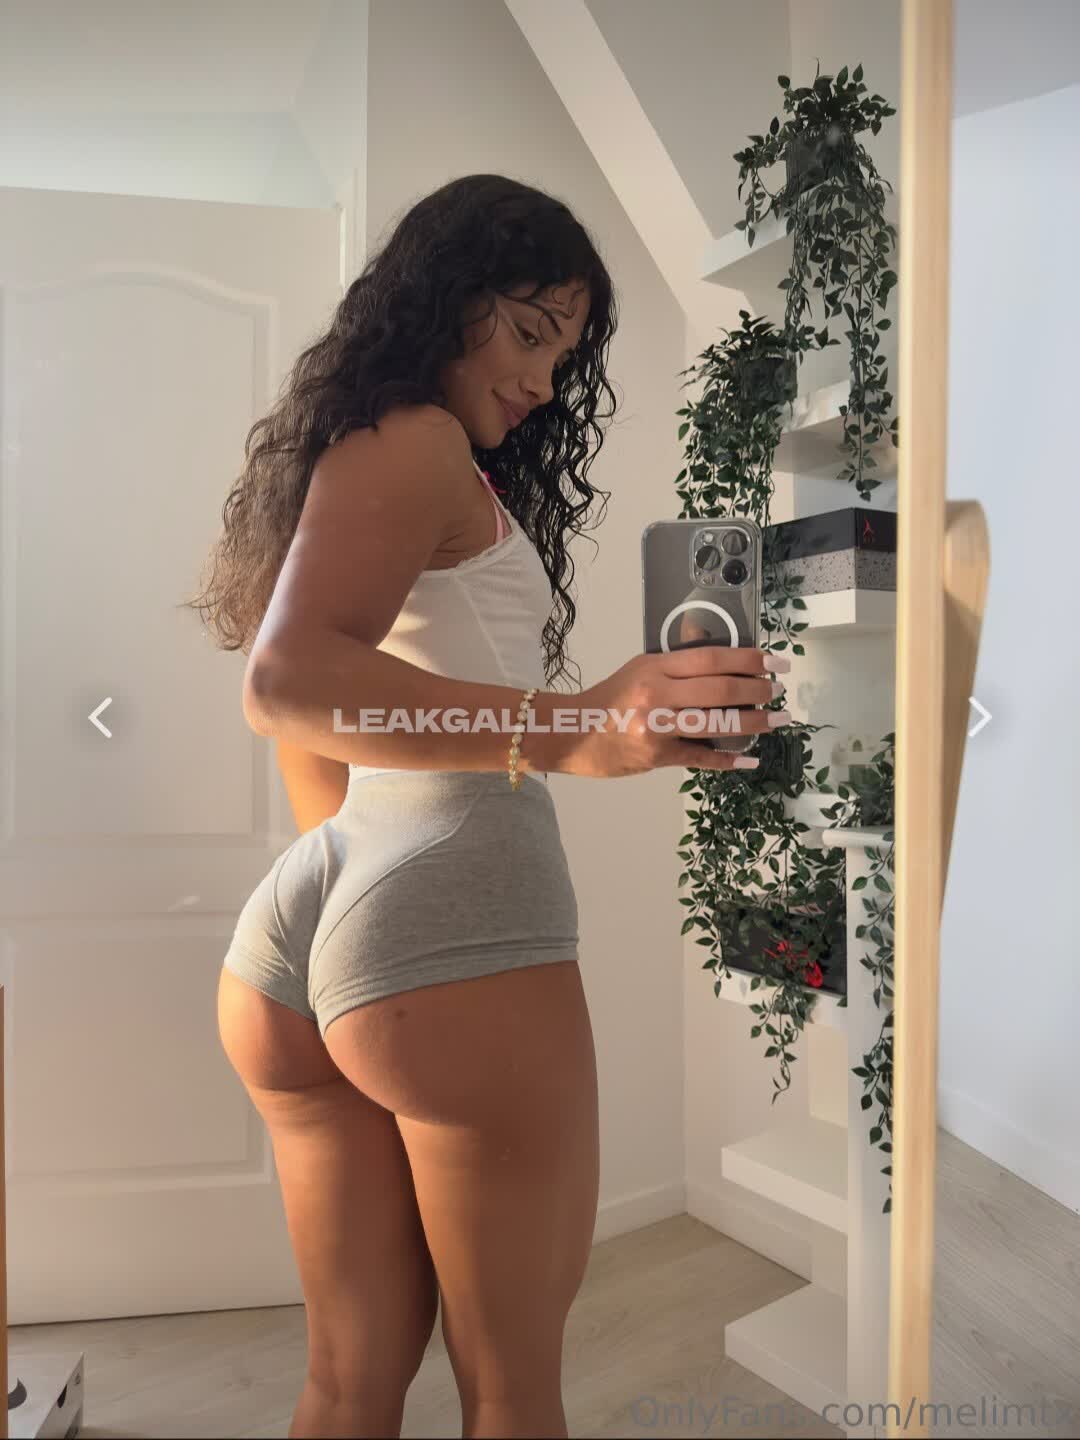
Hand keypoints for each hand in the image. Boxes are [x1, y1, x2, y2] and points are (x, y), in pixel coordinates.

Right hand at [563, 646, 789, 777]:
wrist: (570, 731)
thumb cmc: (609, 700)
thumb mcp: (640, 670)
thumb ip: (677, 667)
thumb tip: (726, 666)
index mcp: (655, 666)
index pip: (711, 658)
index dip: (748, 659)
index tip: (774, 661)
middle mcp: (657, 694)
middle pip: (719, 689)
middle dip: (757, 690)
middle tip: (778, 691)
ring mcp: (656, 726)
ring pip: (716, 722)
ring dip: (753, 722)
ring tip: (775, 720)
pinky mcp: (655, 755)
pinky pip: (699, 757)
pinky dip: (727, 759)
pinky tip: (748, 760)